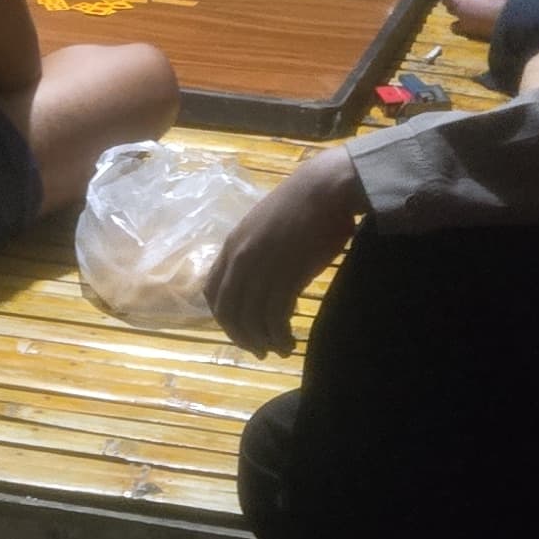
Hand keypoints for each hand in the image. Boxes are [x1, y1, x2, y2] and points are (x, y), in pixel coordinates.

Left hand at [209, 150, 368, 356]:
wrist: (325, 188)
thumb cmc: (304, 204)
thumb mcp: (266, 227)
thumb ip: (257, 251)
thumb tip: (264, 278)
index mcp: (233, 246)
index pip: (212, 291)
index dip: (223, 316)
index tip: (240, 328)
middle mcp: (240, 260)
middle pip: (228, 311)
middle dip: (240, 337)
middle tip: (258, 350)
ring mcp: (262, 269)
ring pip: (251, 319)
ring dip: (263, 341)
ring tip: (280, 349)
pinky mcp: (286, 277)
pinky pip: (274, 318)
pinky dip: (279, 336)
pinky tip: (290, 341)